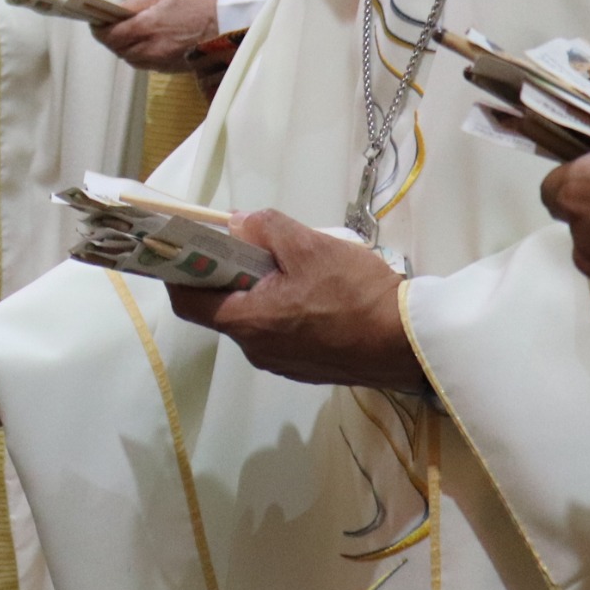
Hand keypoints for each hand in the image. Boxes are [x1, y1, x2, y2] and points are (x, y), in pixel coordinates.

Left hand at [94, 0, 221, 72]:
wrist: (233, 27)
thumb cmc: (202, 5)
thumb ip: (137, 6)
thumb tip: (116, 10)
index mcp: (148, 28)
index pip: (110, 35)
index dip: (99, 29)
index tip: (95, 20)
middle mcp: (151, 50)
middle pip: (118, 49)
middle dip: (111, 38)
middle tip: (111, 24)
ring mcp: (161, 63)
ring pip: (131, 59)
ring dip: (125, 46)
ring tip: (129, 32)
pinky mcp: (171, 70)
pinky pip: (146, 63)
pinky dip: (140, 54)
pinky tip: (147, 42)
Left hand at [166, 209, 421, 389]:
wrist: (411, 345)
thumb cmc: (356, 295)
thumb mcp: (310, 246)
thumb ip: (265, 228)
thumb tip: (235, 223)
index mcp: (247, 323)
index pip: (187, 301)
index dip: (178, 272)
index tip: (185, 246)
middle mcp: (256, 350)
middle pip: (222, 307)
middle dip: (229, 273)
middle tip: (249, 244)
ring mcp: (282, 363)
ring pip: (255, 318)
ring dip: (260, 290)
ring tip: (291, 263)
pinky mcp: (307, 367)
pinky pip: (281, 332)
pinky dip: (283, 308)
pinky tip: (313, 289)